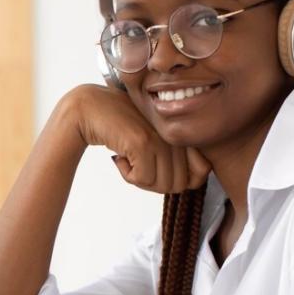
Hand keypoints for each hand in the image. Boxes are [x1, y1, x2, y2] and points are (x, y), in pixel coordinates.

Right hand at [57, 84, 210, 193]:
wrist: (92, 109)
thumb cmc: (123, 128)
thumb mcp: (155, 141)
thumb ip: (175, 158)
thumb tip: (188, 185)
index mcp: (184, 133)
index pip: (201, 173)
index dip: (178, 181)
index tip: (155, 170)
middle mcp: (176, 135)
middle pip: (178, 185)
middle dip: (154, 184)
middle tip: (137, 167)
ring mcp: (161, 138)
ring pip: (161, 185)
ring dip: (140, 180)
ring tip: (129, 160)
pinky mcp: (143, 142)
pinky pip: (142, 179)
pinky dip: (127, 175)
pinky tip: (119, 157)